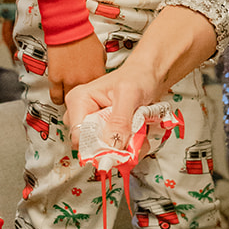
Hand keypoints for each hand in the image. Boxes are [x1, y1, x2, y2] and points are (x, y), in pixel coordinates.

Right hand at [46, 34, 104, 104]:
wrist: (69, 28)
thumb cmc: (84, 37)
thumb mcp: (101, 53)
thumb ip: (100, 67)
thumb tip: (99, 74)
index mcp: (97, 74)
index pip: (101, 95)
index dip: (97, 97)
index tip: (94, 98)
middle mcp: (84, 80)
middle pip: (85, 101)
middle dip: (84, 101)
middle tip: (81, 100)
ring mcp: (69, 80)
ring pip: (69, 101)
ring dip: (70, 101)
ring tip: (70, 98)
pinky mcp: (55, 78)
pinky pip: (56, 97)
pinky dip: (58, 98)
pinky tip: (59, 96)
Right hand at [63, 4, 215, 149]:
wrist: (149, 76)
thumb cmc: (137, 77)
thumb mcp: (129, 94)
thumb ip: (119, 121)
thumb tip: (111, 146)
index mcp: (79, 101)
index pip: (79, 137)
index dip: (98, 147)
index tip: (120, 149)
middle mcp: (82, 115)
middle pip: (92, 147)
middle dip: (116, 146)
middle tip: (135, 136)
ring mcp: (94, 125)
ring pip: (106, 151)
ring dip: (127, 147)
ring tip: (140, 130)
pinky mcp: (106, 133)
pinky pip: (116, 150)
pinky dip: (130, 146)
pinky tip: (139, 133)